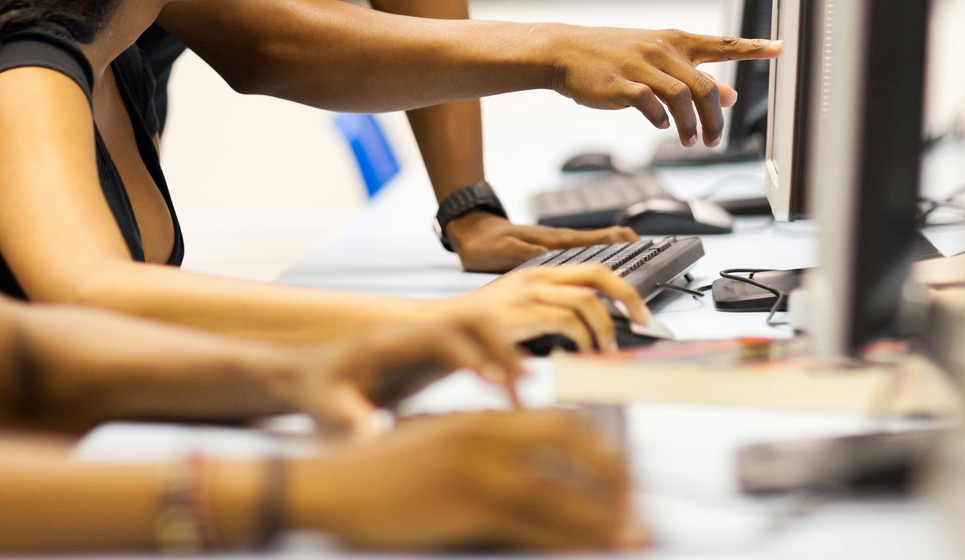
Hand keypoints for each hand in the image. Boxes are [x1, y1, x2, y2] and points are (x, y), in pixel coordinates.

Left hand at [284, 316, 523, 436]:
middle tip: (521, 389)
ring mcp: (425, 342)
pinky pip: (475, 350)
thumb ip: (347, 419)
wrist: (307, 377)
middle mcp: (412, 334)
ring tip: (522, 395)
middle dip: (501, 348)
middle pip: (469, 320)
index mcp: (387, 342)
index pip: (438, 335)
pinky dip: (497, 367)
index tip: (493, 385)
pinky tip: (509, 399)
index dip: (469, 356)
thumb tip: (368, 437)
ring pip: (478, 330)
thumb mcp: (325, 407)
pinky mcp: (432, 357)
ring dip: (505, 355)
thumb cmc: (315, 393)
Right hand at [291, 410, 644, 550]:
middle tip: (637, 511)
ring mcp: (478, 470)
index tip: (624, 477)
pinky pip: (535, 526)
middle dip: (616, 480)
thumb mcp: (436, 443)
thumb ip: (482, 450)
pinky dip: (570, 541)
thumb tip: (528, 475)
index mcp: (482, 418)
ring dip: (605, 520)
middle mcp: (487, 435)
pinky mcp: (466, 505)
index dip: (602, 451)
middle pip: (576, 448)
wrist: (327, 482)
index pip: (563, 423)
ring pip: (563, 494)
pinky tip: (589, 551)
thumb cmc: (377, 471)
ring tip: (632, 538)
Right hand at [432, 262, 652, 351]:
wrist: (439, 329)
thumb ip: (549, 312)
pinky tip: (582, 351)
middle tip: (642, 320)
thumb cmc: (479, 329)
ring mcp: (529, 292)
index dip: (622, 287)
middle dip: (628, 296)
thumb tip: (586, 330)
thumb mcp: (519, 311)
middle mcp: (537, 277)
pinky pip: (567, 320)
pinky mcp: (521, 313)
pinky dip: (583, 337)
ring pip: (587, 299)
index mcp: (539, 274)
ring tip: (606, 347)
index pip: (593, 269)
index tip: (638, 310)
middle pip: (597, 274)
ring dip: (605, 326)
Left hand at [444, 209, 639, 272]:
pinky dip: (602, 257)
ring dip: (620, 252)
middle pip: (606, 242)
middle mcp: (561, 241)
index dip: (623, 243)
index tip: (645, 249)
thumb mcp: (503, 251)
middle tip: (656, 257)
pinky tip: (606, 269)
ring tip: (641, 263)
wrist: (469, 231)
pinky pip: (584, 253)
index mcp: (555, 241)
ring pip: (597, 247)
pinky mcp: (551, 249)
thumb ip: (528, 256)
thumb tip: (552, 260)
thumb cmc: (484, 243)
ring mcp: (558, 244)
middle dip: (631, 248)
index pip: (598, 239)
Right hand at [546, 26, 780, 146]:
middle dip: (715, 118)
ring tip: (691, 142)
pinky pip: (650, 103)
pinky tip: (663, 127)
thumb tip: (731, 96)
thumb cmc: (614, 56)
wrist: (566, 51)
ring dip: (691, 125)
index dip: (754, 48)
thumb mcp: (657, 60)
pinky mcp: (621, 83)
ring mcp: (641, 65)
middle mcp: (663, 49)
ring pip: (682, 97)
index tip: (781, 48)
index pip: (723, 43)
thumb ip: (693, 76)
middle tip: (714, 140)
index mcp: (676, 40)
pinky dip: (662, 119)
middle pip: (705, 86)